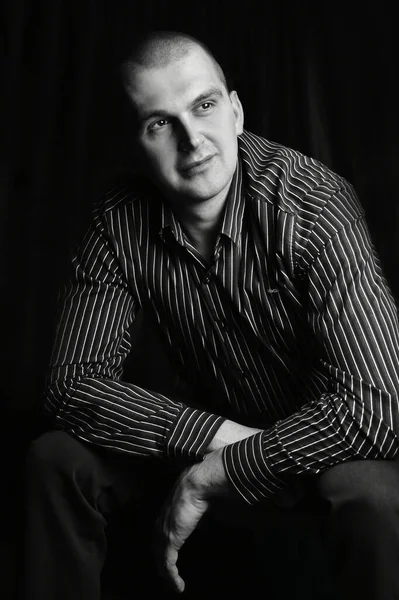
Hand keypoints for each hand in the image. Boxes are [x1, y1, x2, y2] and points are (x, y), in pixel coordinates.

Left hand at [154, 450, 227, 592]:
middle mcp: (161, 523)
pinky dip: (172, 578)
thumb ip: (199, 512)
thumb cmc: (200, 490)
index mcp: (167, 513)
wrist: (196, 486)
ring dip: (166, 574)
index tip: (169, 556)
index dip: (162, 546)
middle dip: (161, 562)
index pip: (160, 534)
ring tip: (173, 584)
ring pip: (160, 559)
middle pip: (156, 548)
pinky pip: (168, 565)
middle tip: (168, 575)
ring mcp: (164, 533)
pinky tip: (179, 587)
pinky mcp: (169, 541)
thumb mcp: (199, 504)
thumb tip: (206, 516)